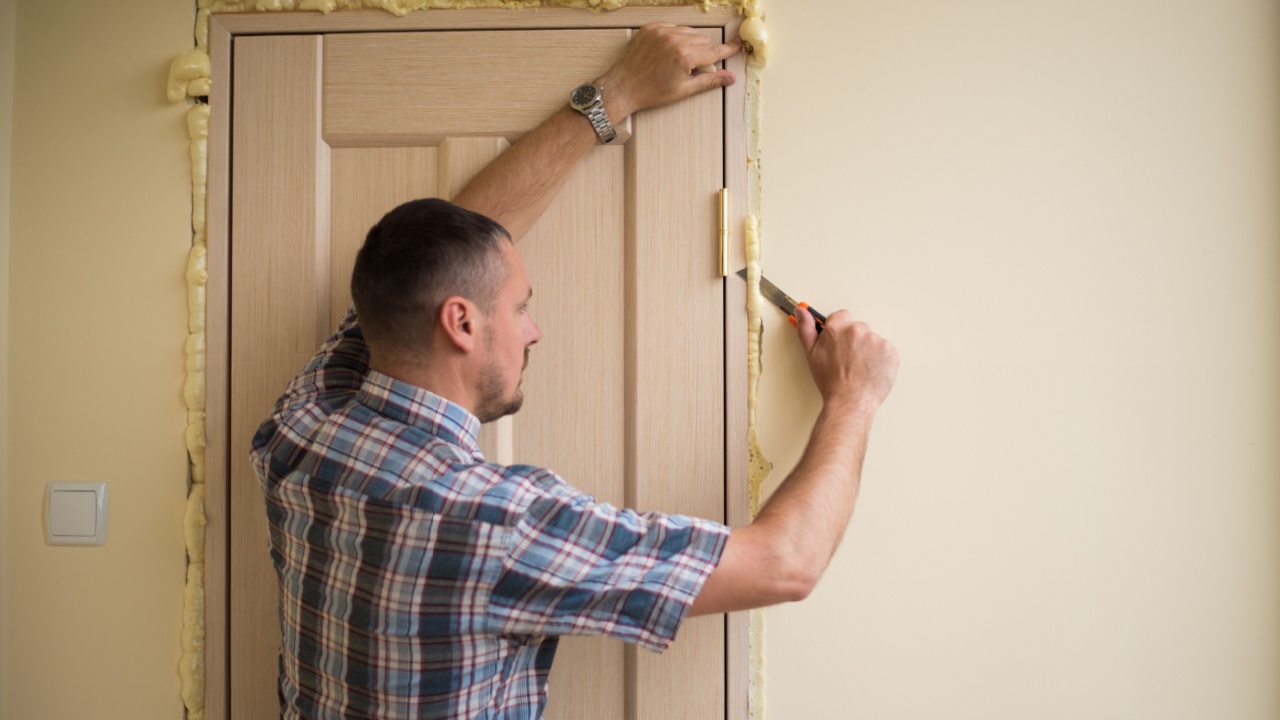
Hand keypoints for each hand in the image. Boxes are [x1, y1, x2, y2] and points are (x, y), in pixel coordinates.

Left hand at [597, 23, 742, 119]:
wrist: (623, 87)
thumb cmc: (652, 92)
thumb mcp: (683, 90)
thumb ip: (709, 81)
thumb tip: (730, 78)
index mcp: (684, 57)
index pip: (713, 51)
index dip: (727, 49)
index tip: (738, 44)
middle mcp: (674, 40)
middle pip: (702, 40)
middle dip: (703, 52)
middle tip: (692, 67)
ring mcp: (660, 31)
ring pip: (688, 32)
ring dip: (689, 43)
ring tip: (677, 60)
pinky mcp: (650, 28)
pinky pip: (672, 27)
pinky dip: (674, 36)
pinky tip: (667, 51)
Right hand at [795, 306, 898, 413]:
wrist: (850, 401)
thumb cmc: (831, 381)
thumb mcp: (811, 354)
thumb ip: (806, 328)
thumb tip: (801, 310)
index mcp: (837, 329)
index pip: (842, 316)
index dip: (840, 330)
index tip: (840, 343)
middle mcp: (858, 330)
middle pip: (858, 328)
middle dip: (855, 341)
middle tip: (849, 361)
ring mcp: (876, 340)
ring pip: (872, 339)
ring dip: (869, 350)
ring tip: (861, 368)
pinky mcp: (890, 351)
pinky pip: (886, 350)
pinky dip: (881, 359)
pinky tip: (872, 371)